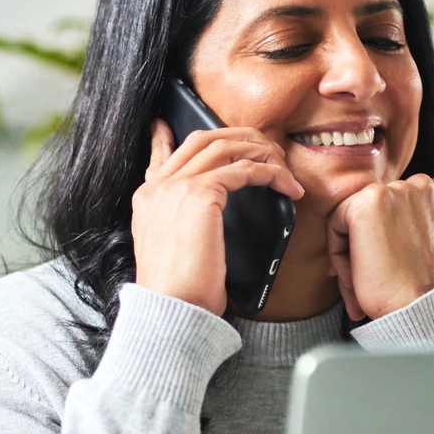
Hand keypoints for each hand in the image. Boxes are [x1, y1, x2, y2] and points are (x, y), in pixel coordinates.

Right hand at [132, 120, 302, 314]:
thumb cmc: (179, 292)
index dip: (168, 136)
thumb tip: (205, 223)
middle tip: (266, 149)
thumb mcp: (172, 252)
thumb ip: (182, 226)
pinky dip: (271, 173)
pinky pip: (244, 169)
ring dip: (261, 152)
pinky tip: (286, 186)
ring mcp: (177, 187)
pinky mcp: (201, 195)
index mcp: (147, 199)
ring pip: (226, 146)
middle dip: (240, 137)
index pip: (160, 155)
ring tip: (284, 169)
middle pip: (202, 139)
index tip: (171, 125)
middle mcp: (159, 186)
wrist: (170, 309)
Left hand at [325, 175, 433, 320]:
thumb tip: (360, 222)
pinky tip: (358, 273)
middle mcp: (420, 184)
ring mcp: (394, 190)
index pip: (388, 207)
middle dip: (360, 245)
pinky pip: (335, 223)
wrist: (415, 307)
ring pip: (349, 216)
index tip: (381, 265)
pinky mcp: (369, 202)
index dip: (379, 239)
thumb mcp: (416, 241)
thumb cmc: (414, 284)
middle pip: (368, 209)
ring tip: (362, 279)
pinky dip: (338, 253)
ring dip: (348, 251)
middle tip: (367, 278)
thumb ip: (396, 220)